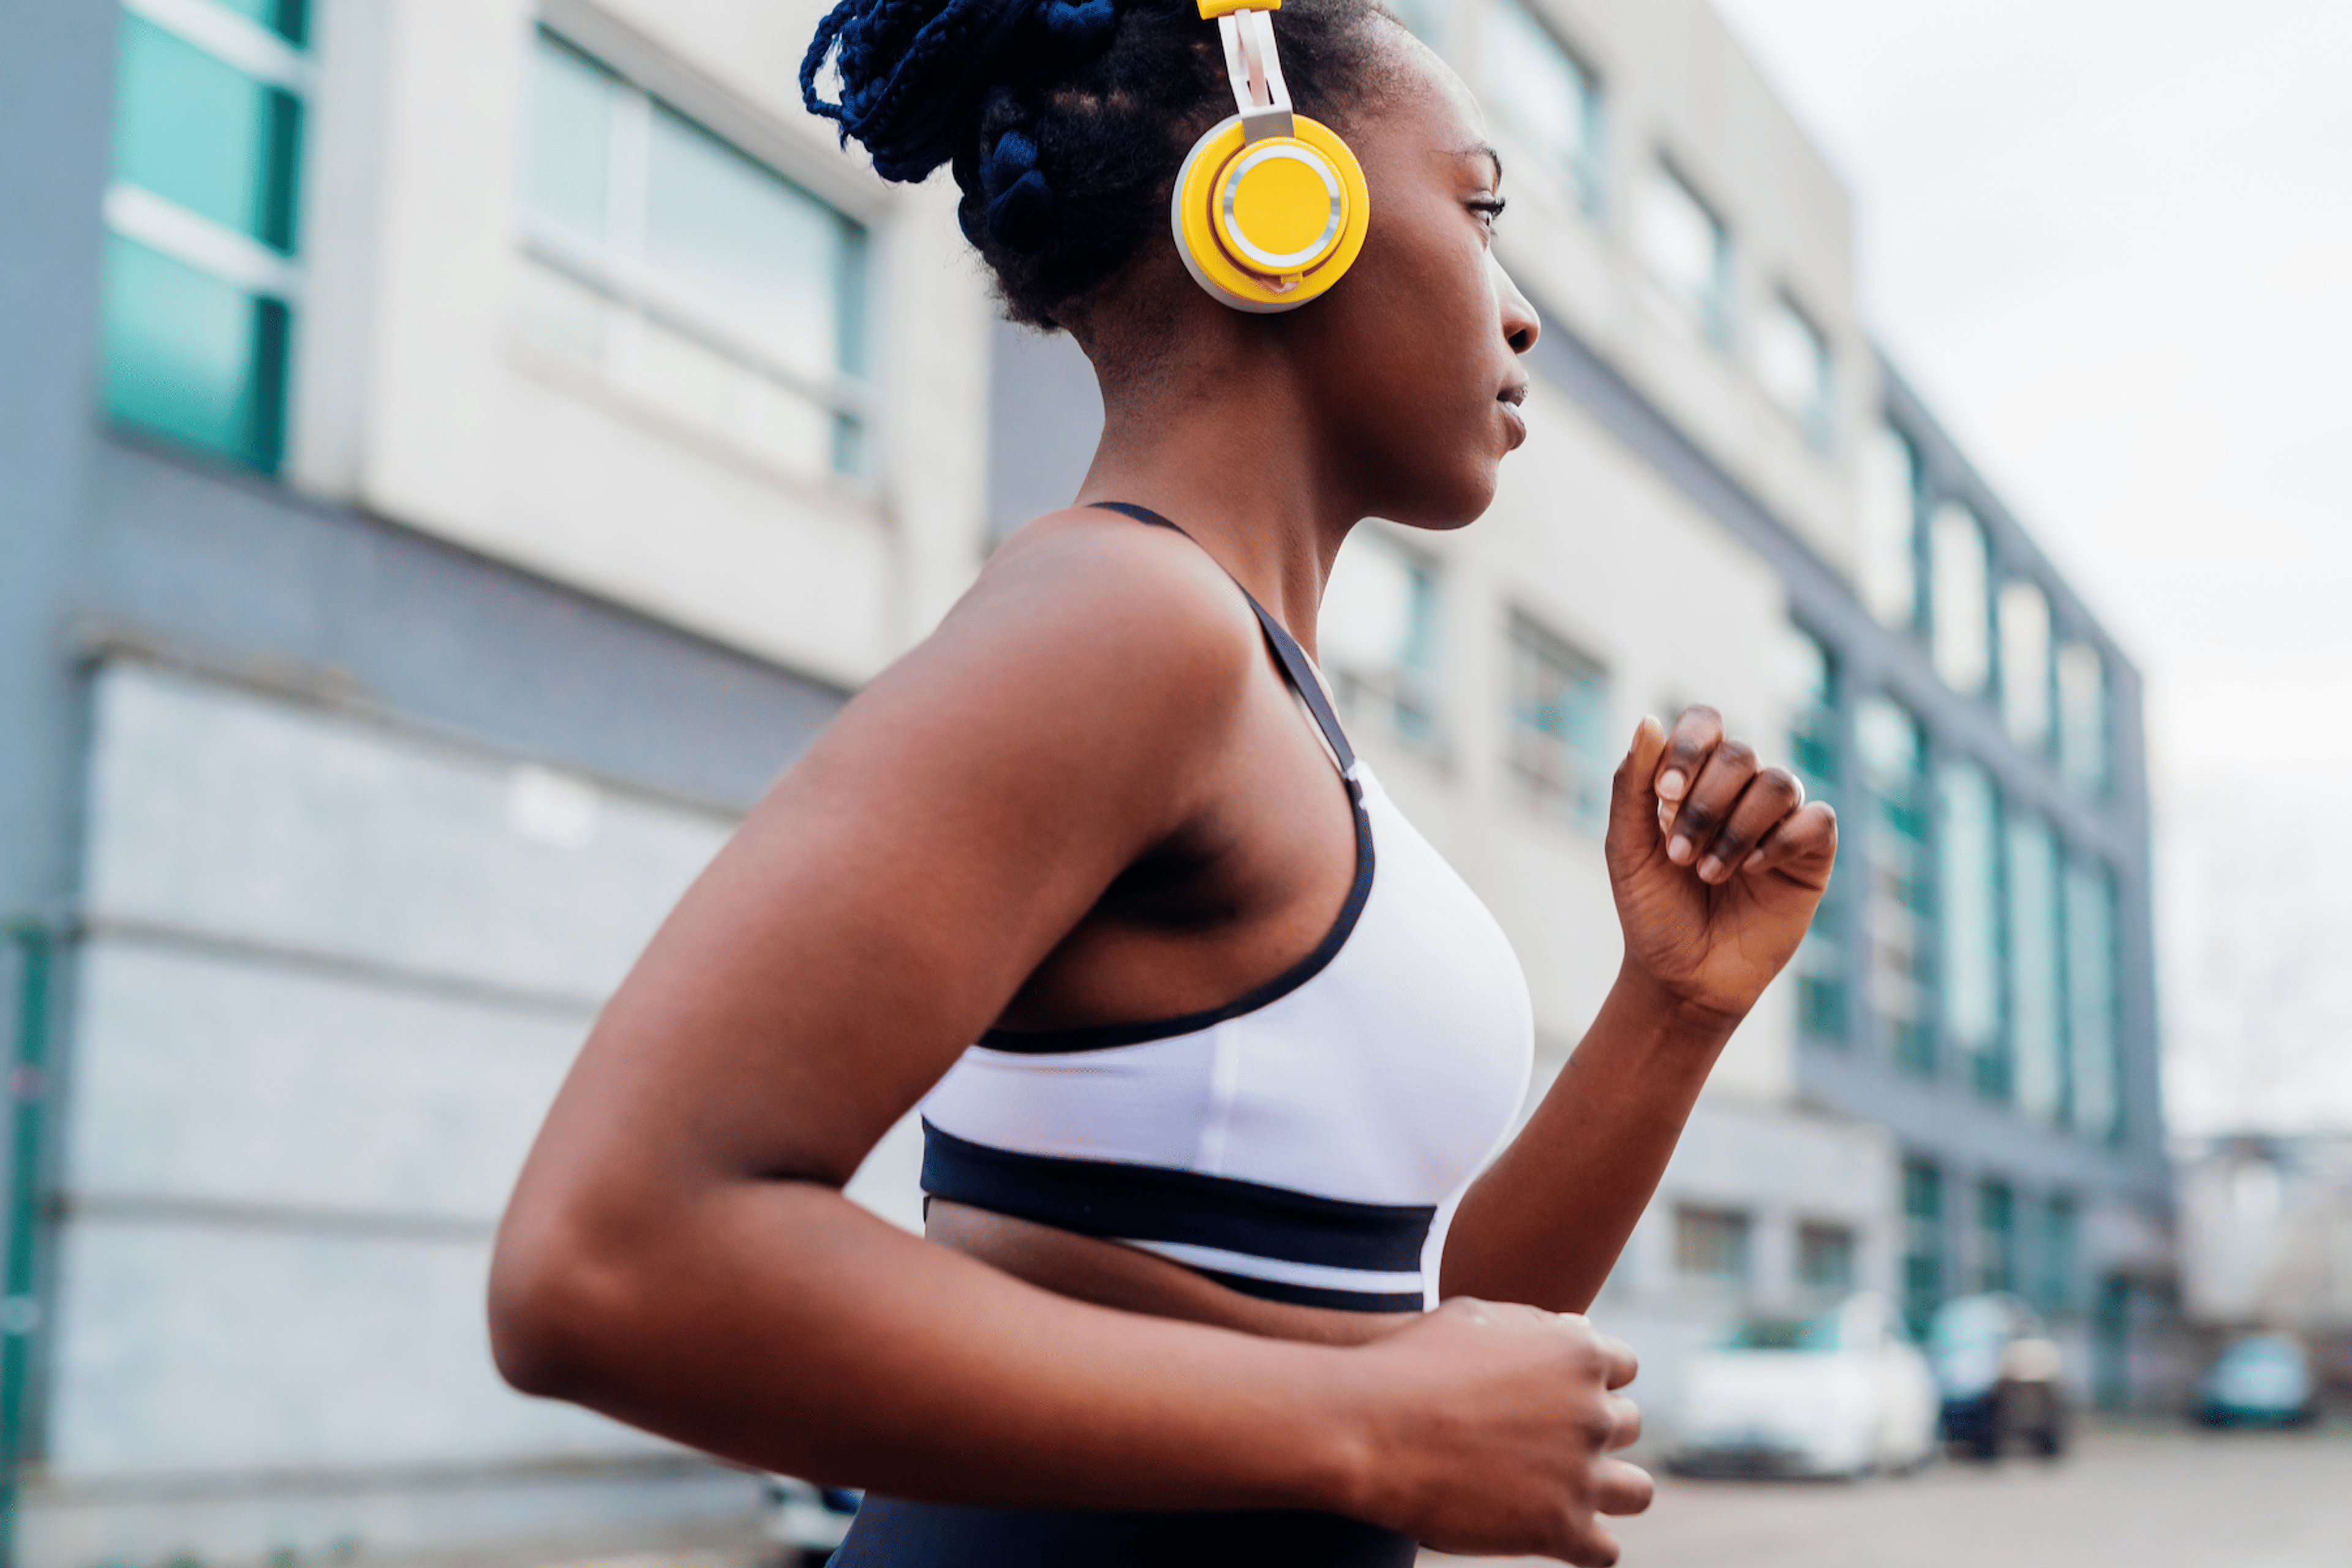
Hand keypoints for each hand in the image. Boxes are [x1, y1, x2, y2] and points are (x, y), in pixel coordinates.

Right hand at [1347, 1300, 1650, 1562]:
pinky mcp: (1560, 1529)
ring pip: (1636, 1491)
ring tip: (1570, 1488)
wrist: (1368, 1430)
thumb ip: (1535, 1325)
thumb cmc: (1410, 1364)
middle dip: (1595, 1429)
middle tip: (1549, 1440)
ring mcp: (1581, 1475)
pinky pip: (1605, 1550)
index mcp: (1580, 1355)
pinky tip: (1557, 1530)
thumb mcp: (1474, 1318)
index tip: (1560, 1393)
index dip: (1592, 1378)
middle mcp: (1593, 1414)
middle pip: (1628, 1425)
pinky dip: (1588, 1543)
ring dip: (1610, 1487)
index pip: (1623, 1367)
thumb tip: (1581, 1330)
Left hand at [1605, 707, 1836, 1021]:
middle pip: (1740, 754)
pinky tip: (1752, 871)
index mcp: (1695, 778)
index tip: (1664, 796)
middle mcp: (1741, 790)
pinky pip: (1816, 819)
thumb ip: (1632, 785)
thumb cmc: (1653, 911)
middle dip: (1705, 804)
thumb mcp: (1628, 849)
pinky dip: (1781, 840)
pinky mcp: (1811, 854)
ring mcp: (1779, 820)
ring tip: (1709, 874)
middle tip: (1679, 855)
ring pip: (1779, 783)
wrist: (1683, 976)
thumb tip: (1648, 721)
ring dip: (1737, 829)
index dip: (1689, 748)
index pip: (1705, 723)